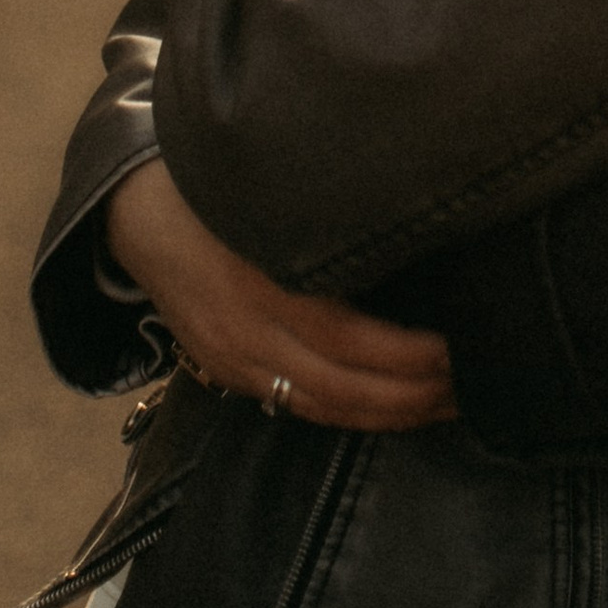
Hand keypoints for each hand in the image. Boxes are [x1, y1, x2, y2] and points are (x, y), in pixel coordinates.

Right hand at [106, 157, 455, 432]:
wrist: (138, 213)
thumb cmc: (223, 191)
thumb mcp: (275, 198)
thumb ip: (335, 225)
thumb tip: (416, 236)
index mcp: (264, 286)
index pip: (350, 340)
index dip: (409, 356)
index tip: (460, 348)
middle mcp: (247, 334)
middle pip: (343, 388)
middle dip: (413, 396)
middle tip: (469, 387)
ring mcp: (235, 362)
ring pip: (324, 408)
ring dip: (390, 415)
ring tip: (445, 405)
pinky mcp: (229, 374)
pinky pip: (299, 408)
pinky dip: (351, 415)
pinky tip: (391, 410)